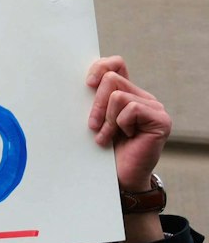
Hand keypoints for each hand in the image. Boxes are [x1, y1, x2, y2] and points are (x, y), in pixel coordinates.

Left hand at [86, 56, 168, 190]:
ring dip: (107, 119)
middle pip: (111, 79)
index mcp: (126, 93)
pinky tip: (125, 137)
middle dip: (96, 104)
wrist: (119, 177)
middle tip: (93, 126)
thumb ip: (92, 100)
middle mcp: (143, 97)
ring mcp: (154, 107)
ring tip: (107, 136)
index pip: (116, 65)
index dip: (100, 67)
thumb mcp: (93, 120)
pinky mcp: (160, 119)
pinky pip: (131, 109)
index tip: (86, 84)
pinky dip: (120, 124)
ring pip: (118, 95)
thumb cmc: (103, 150)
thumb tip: (81, 81)